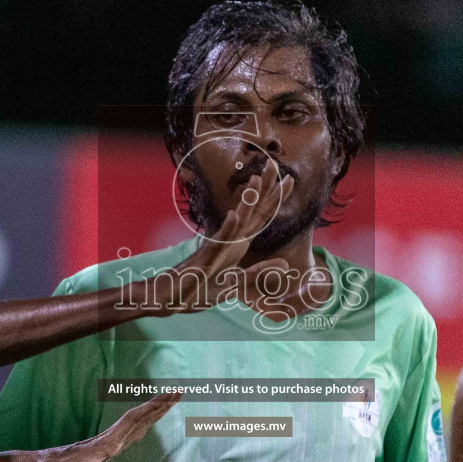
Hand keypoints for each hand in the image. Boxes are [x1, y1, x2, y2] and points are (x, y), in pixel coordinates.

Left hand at [25, 392, 180, 461]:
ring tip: (164, 405)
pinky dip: (137, 427)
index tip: (171, 395)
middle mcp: (104, 440)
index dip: (153, 408)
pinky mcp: (96, 450)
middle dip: (156, 406)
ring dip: (148, 414)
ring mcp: (100, 444)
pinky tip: (139, 429)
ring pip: (130, 424)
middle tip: (176, 393)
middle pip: (135, 418)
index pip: (133, 421)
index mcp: (104, 444)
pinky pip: (123, 433)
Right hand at [153, 161, 293, 312]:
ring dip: (246, 201)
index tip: (291, 179)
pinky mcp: (205, 258)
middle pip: (252, 211)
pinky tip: (234, 215)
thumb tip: (284, 264)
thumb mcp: (237, 283)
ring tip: (256, 180)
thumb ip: (260, 272)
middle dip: (264, 188)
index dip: (276, 198)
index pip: (261, 217)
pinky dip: (227, 229)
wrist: (172, 298)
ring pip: (236, 222)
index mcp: (239, 243)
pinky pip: (218, 242)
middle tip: (273, 162)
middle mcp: (230, 240)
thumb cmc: (201, 288)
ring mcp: (218, 247)